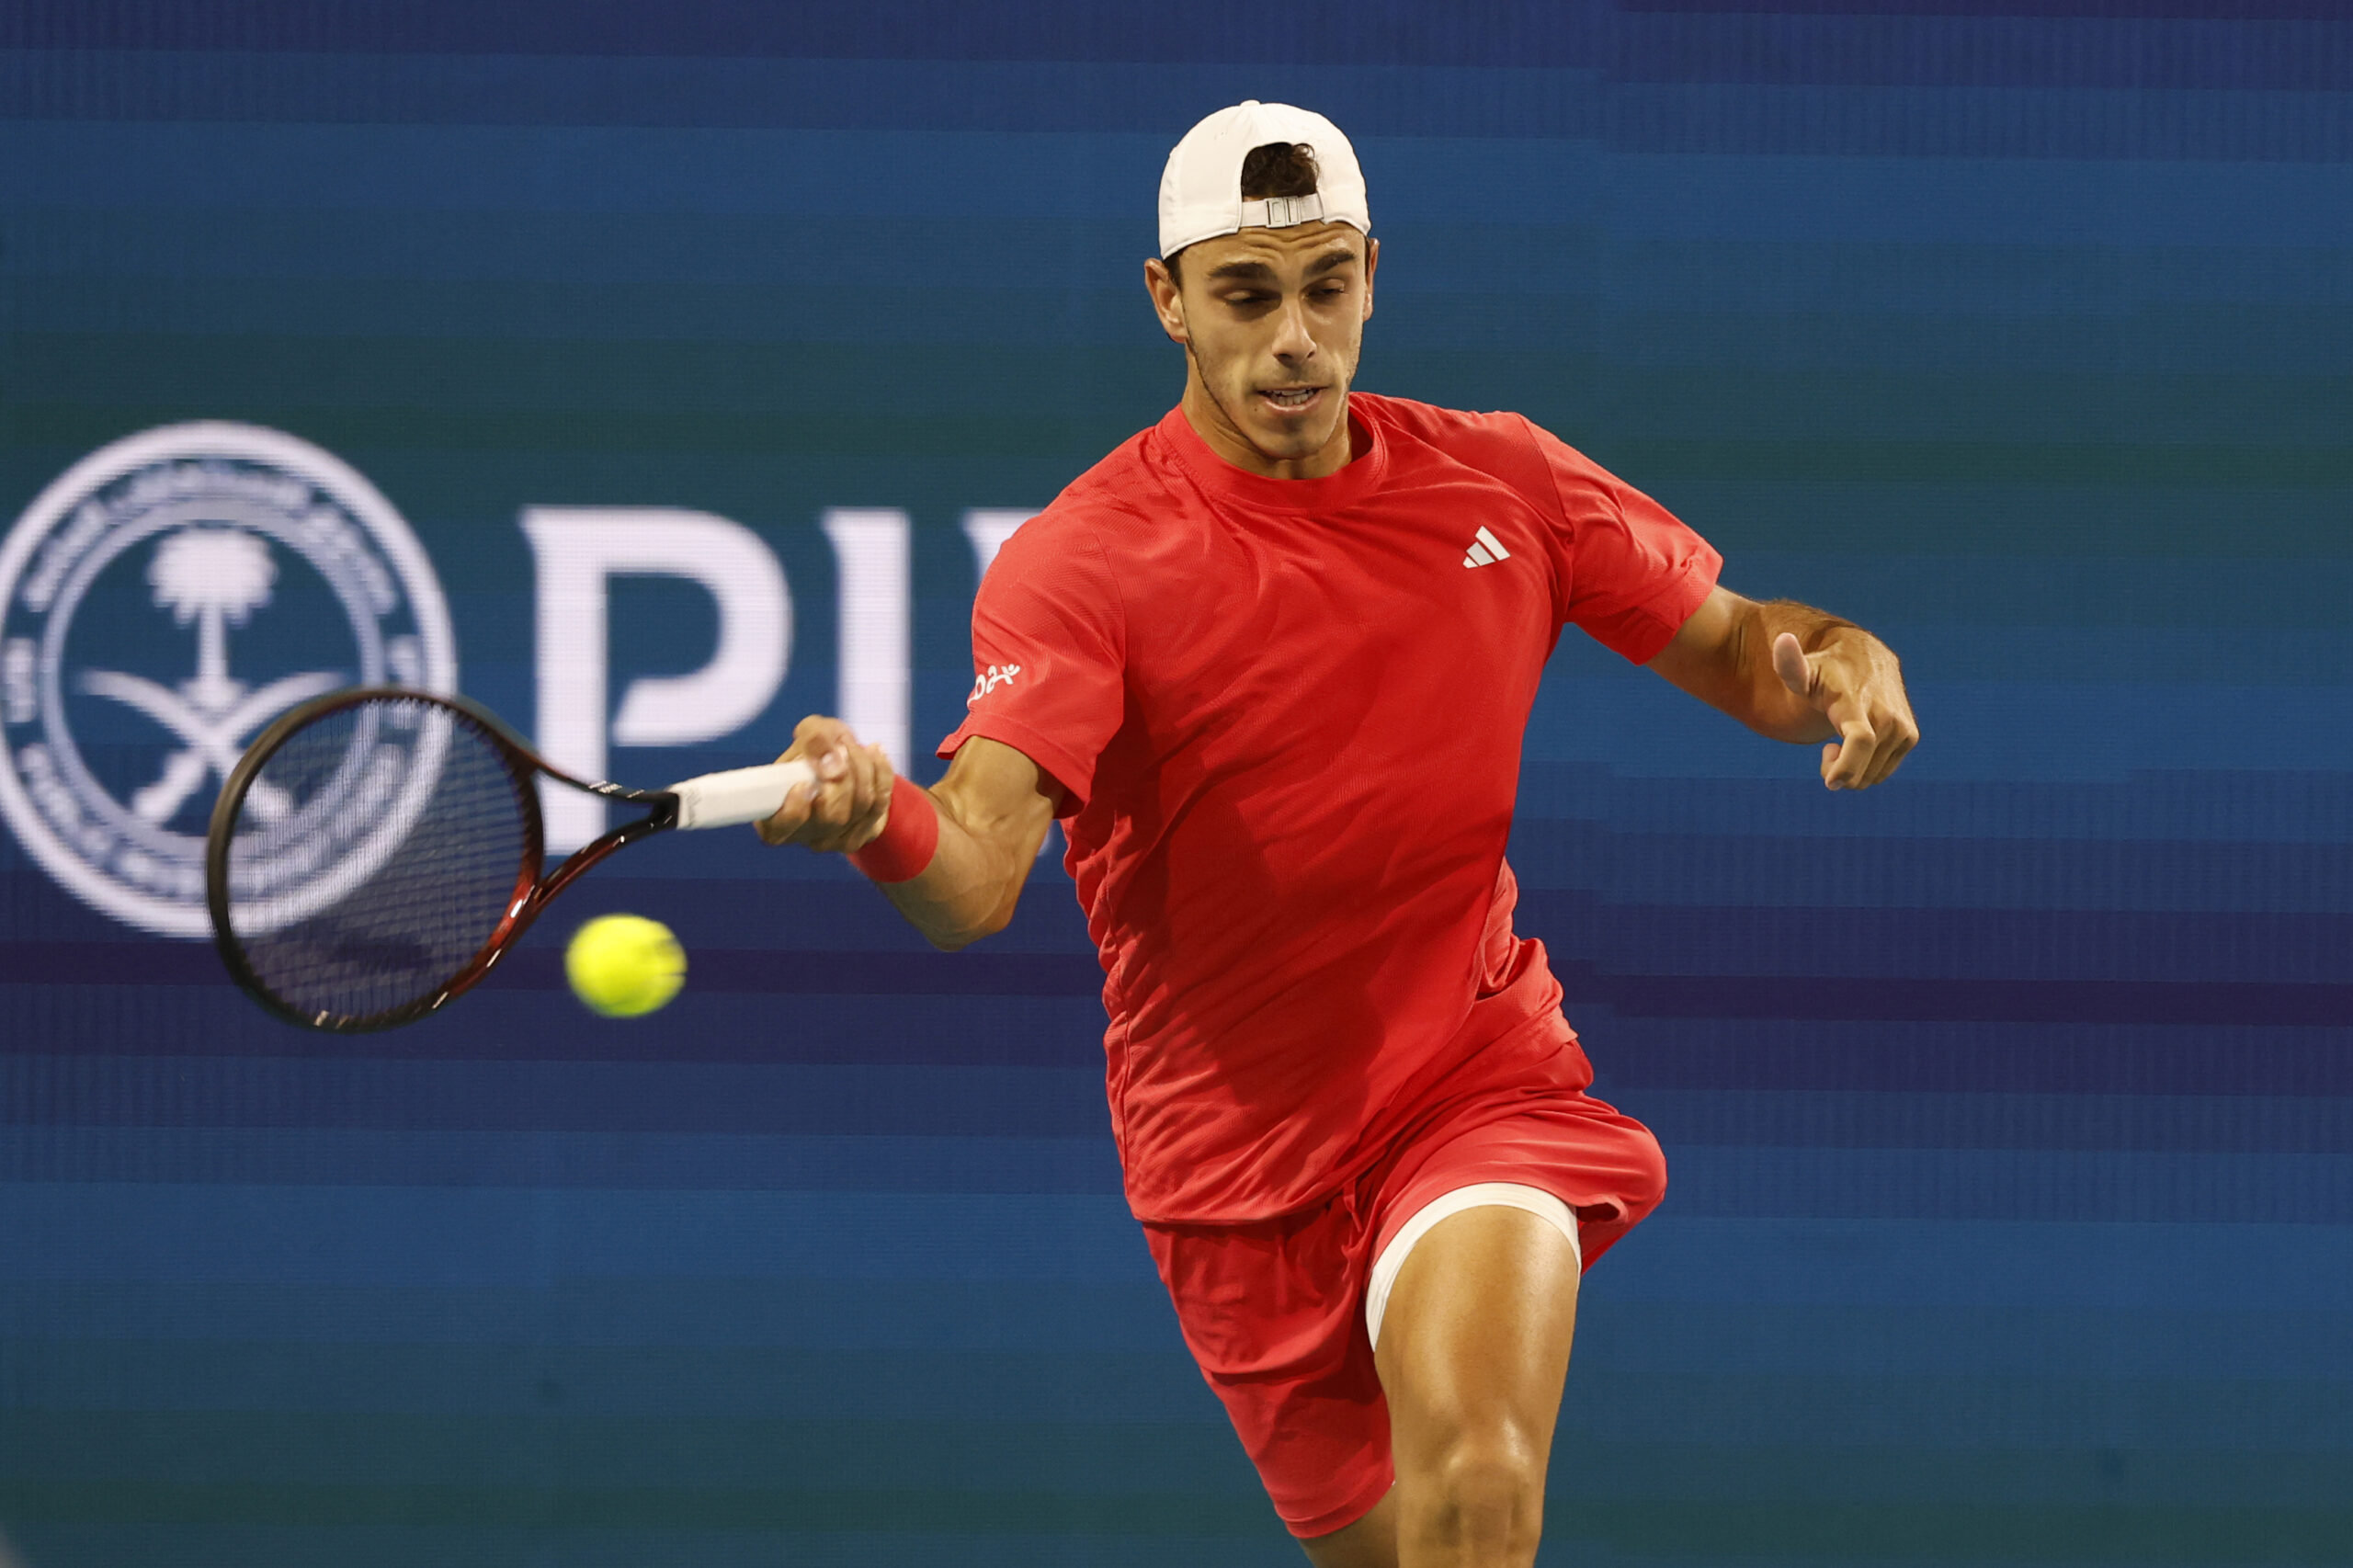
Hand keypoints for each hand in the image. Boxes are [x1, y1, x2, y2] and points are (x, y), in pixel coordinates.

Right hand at [755, 715, 895, 850]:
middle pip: (831, 816)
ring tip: (855, 746)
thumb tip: (832, 765)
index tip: (804, 783)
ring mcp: (832, 839)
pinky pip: (879, 805)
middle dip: (844, 776)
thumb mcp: (811, 732)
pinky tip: (875, 754)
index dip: (793, 811)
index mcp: (774, 816)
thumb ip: (815, 741)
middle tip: (842, 747)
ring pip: (859, 808)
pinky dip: (881, 775)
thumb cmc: (817, 748)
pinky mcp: (860, 835)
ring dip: (863, 769)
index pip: (779, 828)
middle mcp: (801, 834)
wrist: (844, 758)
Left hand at [1772, 630, 1917, 789]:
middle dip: (1838, 772)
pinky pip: (1882, 773)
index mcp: (1857, 703)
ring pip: (1871, 777)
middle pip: (1862, 770)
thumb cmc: (1826, 669)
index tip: (1830, 782)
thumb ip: (1789, 664)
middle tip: (1827, 750)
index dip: (1846, 768)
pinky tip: (1858, 745)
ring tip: (1841, 742)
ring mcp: (1901, 728)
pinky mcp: (1910, 736)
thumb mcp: (1803, 670)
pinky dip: (1866, 769)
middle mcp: (1886, 716)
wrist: (1866, 657)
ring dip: (1852, 770)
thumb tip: (1782, 641)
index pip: (1860, 741)